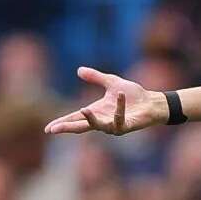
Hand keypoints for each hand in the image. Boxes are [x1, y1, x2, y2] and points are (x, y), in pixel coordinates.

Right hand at [44, 67, 167, 135]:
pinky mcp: (127, 126)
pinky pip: (120, 118)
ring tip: (83, 109)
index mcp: (97, 112)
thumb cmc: (133, 95)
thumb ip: (95, 77)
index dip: (62, 123)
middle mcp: (103, 120)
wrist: (152, 102)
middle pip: (81, 127)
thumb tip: (78, 70)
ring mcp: (114, 125)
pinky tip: (120, 95)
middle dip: (68, 127)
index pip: (75, 118)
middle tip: (54, 129)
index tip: (48, 129)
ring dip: (91, 119)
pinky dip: (120, 107)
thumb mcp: (111, 82)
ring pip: (99, 126)